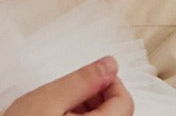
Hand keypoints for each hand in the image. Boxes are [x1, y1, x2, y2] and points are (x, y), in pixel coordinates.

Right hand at [3, 58, 132, 115]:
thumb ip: (84, 80)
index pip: (124, 104)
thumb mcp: (51, 97)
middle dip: (99, 96)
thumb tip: (109, 65)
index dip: (111, 82)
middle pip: (115, 115)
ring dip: (90, 110)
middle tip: (77, 87)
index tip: (96, 74)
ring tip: (64, 102)